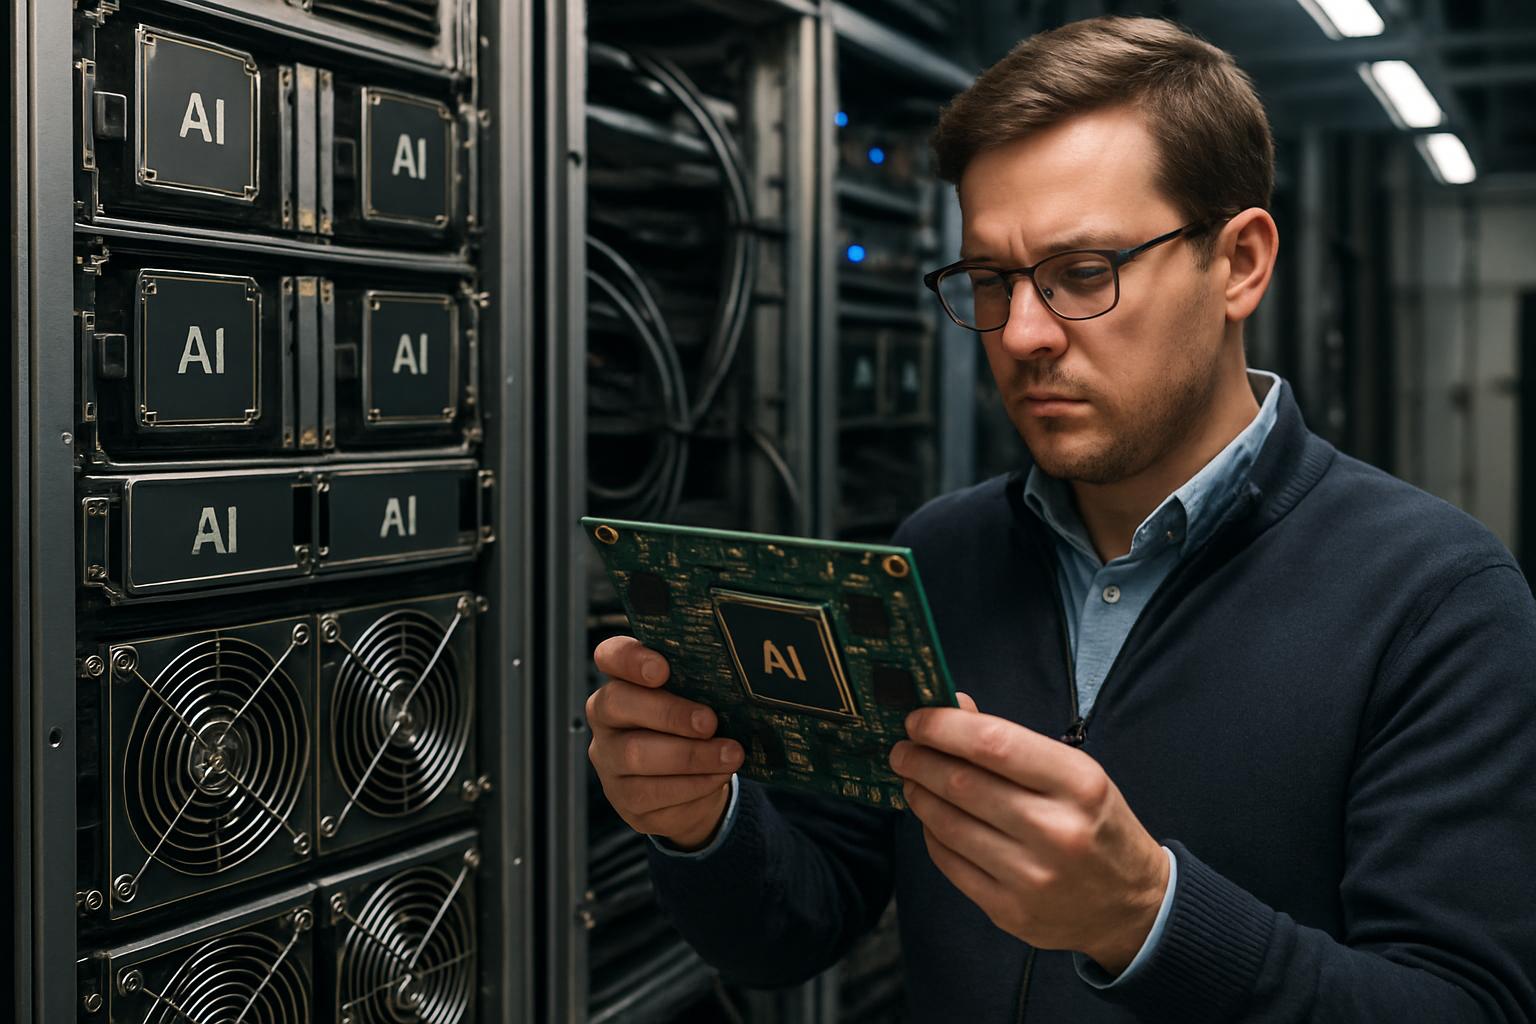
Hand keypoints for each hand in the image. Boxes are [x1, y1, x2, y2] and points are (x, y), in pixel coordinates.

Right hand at [588, 636, 742, 849]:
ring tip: (730, 755)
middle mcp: (606, 720)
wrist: (695, 788)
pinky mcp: (624, 800)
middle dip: (668, 713)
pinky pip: (652, 793)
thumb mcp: (699, 701)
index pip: (610, 656)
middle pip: (617, 705)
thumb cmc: (696, 729)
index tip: (662, 669)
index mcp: (622, 681)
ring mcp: (609, 762)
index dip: (629, 659)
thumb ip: (701, 685)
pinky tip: (717, 777)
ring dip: (690, 756)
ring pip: (636, 755)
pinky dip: (692, 785)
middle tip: (710, 722)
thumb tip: (736, 680)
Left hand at [889, 694, 1169, 974]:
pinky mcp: (1009, 911)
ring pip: (948, 824)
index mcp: (1079, 784)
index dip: (943, 727)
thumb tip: (951, 707)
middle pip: (962, 784)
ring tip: (912, 779)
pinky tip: (931, 818)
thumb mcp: (1074, 773)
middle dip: (920, 760)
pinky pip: (950, 863)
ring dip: (919, 795)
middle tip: (902, 750)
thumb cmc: (1097, 825)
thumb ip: (1012, 741)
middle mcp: (1057, 830)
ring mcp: (1031, 877)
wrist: (1134, 907)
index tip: (917, 719)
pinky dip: (932, 833)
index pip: (994, 743)